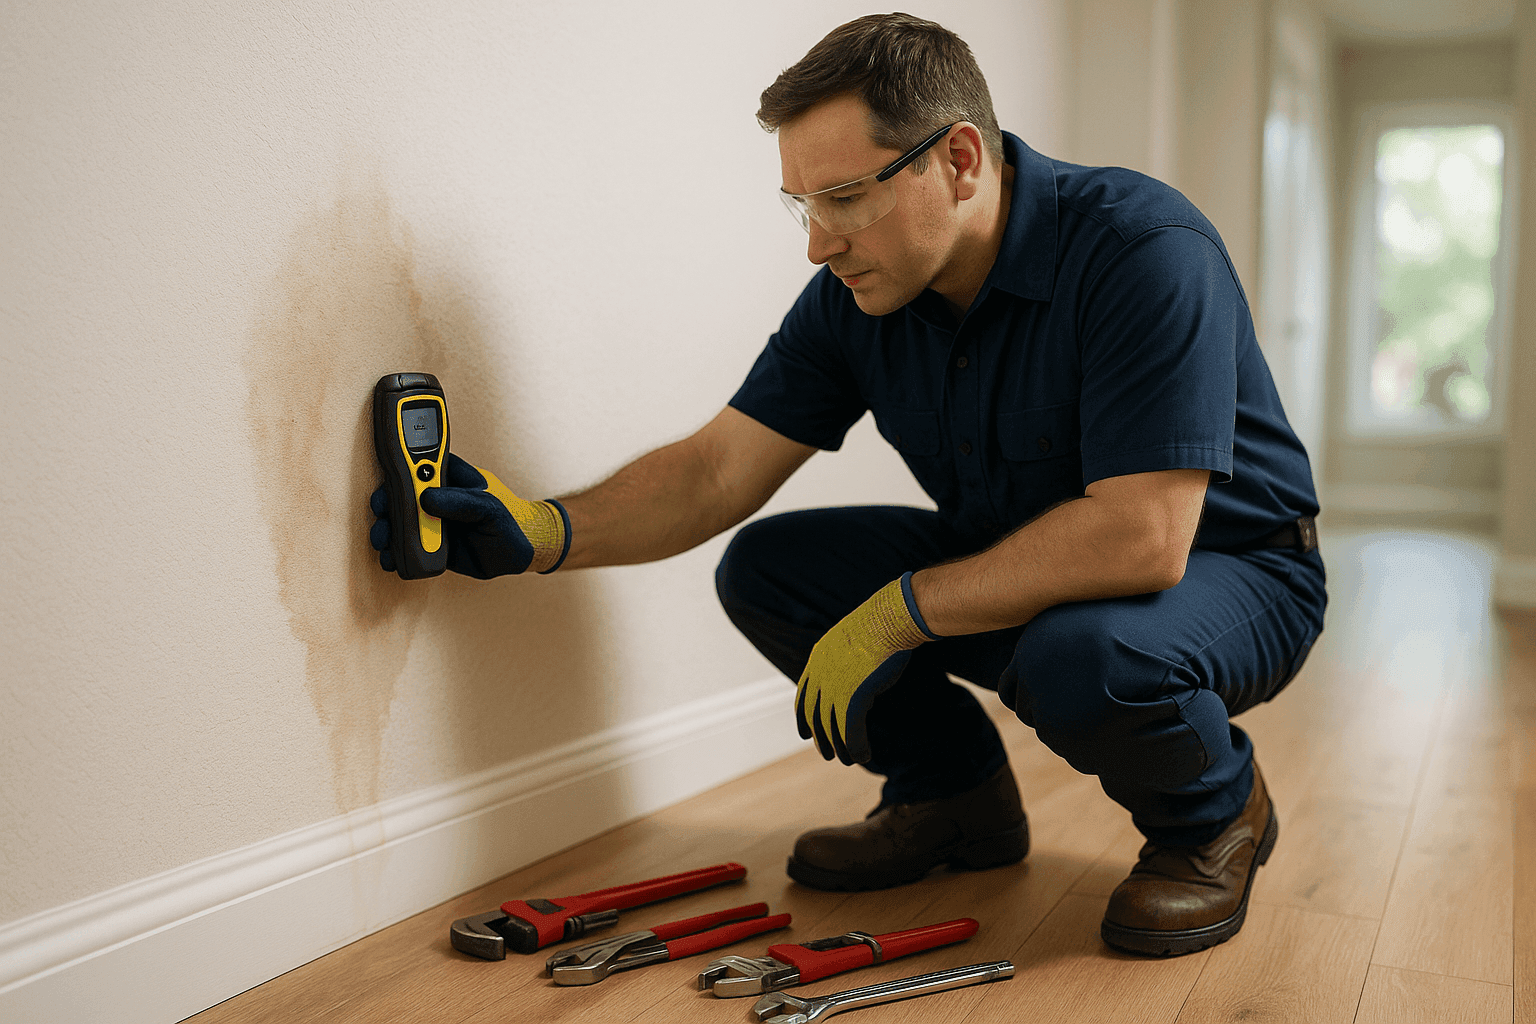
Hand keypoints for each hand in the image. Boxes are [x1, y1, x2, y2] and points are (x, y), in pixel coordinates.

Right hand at [369, 453, 569, 577]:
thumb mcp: (490, 507)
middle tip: (381, 513)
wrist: (521, 554)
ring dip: (387, 530)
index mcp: (451, 479)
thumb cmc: (510, 520)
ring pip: (400, 522)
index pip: (420, 465)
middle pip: (401, 495)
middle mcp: (437, 499)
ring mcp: (432, 522)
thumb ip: (461, 502)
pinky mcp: (431, 546)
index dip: (400, 467)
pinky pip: (407, 548)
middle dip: (386, 503)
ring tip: (383, 541)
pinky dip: (396, 554)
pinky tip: (391, 560)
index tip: (388, 476)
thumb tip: (427, 499)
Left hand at [796, 573, 935, 764]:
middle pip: (815, 716)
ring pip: (832, 729)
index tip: (805, 734)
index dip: (803, 718)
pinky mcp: (851, 700)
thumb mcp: (856, 640)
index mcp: (817, 659)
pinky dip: (857, 747)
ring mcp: (833, 689)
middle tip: (826, 754)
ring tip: (849, 760)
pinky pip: (851, 732)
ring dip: (841, 748)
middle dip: (821, 739)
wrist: (890, 619)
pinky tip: (865, 755)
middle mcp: (820, 676)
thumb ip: (849, 661)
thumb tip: (857, 676)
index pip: (803, 695)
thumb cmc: (882, 625)